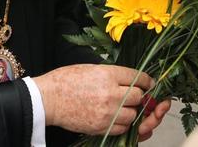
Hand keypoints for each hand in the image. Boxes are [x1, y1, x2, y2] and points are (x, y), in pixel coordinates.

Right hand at [33, 64, 168, 136]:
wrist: (49, 99)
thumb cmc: (66, 81)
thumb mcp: (91, 68)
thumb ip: (112, 74)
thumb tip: (129, 79)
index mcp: (108, 75)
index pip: (137, 77)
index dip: (146, 81)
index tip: (148, 83)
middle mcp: (111, 93)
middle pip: (139, 97)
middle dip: (139, 96)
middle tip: (134, 95)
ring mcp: (107, 112)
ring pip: (134, 114)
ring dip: (132, 111)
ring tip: (123, 107)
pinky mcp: (102, 126)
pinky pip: (123, 128)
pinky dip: (123, 123)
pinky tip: (116, 117)